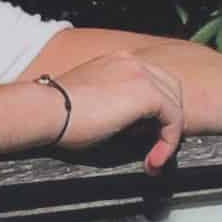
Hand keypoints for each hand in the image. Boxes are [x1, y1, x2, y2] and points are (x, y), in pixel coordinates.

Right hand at [41, 51, 185, 171]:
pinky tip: (152, 160)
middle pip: (171, 89)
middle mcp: (132, 62)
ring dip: (168, 136)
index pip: (152, 81)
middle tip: (152, 149)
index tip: (140, 140)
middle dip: (167, 120)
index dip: (154, 112)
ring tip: (151, 160)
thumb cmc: (57, 115)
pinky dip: (168, 142)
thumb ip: (115, 106)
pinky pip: (173, 119)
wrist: (46, 111)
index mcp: (118, 61)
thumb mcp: (93, 103)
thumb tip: (135, 128)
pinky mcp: (147, 92)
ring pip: (175, 105)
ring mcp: (141, 74)